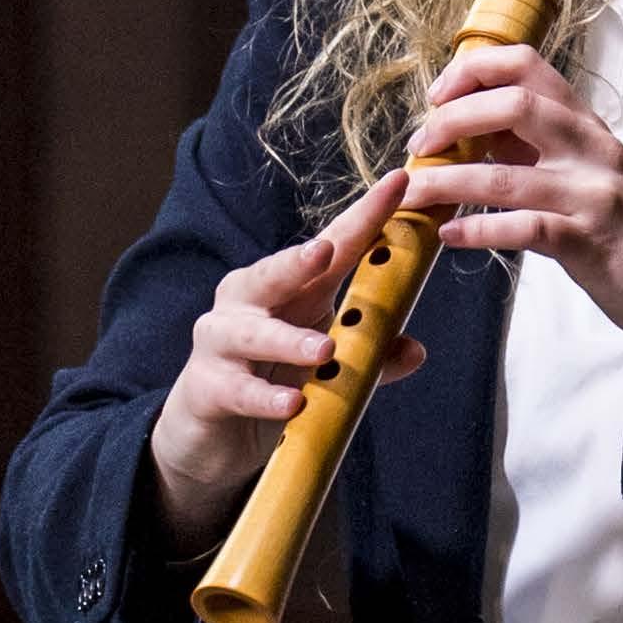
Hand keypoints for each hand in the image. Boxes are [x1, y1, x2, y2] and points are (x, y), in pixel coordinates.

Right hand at [148, 175, 424, 550]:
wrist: (210, 438)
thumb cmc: (271, 385)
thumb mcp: (324, 368)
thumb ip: (368, 358)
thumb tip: (416, 350)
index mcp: (287, 288)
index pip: (331, 246)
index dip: (364, 216)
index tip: (398, 184)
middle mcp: (249, 303)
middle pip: (273, 273)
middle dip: (297, 261)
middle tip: (324, 251)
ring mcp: (222, 342)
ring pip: (253, 334)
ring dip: (288, 341)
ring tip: (323, 350)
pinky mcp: (206, 387)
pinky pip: (238, 390)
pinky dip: (264, 398)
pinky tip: (290, 405)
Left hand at [397, 41, 622, 350]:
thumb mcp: (589, 168)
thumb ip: (537, 144)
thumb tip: (471, 125)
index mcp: (586, 124)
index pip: (525, 65)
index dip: (472, 71)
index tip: (437, 97)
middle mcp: (591, 149)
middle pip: (512, 106)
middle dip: (452, 121)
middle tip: (420, 146)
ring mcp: (592, 195)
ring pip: (504, 176)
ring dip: (447, 183)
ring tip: (412, 194)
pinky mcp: (588, 244)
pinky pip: (523, 230)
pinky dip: (478, 232)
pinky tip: (449, 236)